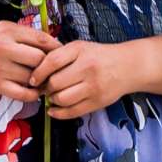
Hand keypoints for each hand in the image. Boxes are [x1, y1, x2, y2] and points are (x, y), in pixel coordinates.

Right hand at [0, 22, 58, 102]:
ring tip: (44, 79)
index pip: (42, 40)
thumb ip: (26, 34)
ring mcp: (0, 69)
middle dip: (49, 65)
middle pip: (39, 60)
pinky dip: (33, 95)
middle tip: (54, 69)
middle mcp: (4, 49)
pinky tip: (35, 91)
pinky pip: (23, 94)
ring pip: (32, 78)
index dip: (56, 48)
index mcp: (8, 32)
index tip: (62, 53)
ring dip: (42, 81)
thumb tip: (54, 45)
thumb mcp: (4, 28)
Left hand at [31, 39, 152, 120]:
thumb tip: (36, 72)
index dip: (38, 72)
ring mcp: (94, 87)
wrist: (128, 66)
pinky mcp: (98, 102)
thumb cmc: (100, 56)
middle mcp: (88, 68)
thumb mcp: (80, 47)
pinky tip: (54, 110)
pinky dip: (59, 113)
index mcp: (80, 51)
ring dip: (52, 100)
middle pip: (55, 83)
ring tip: (53, 96)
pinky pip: (72, 112)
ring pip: (62, 99)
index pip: (52, 62)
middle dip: (46, 88)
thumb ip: (60, 55)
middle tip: (45, 88)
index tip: (33, 79)